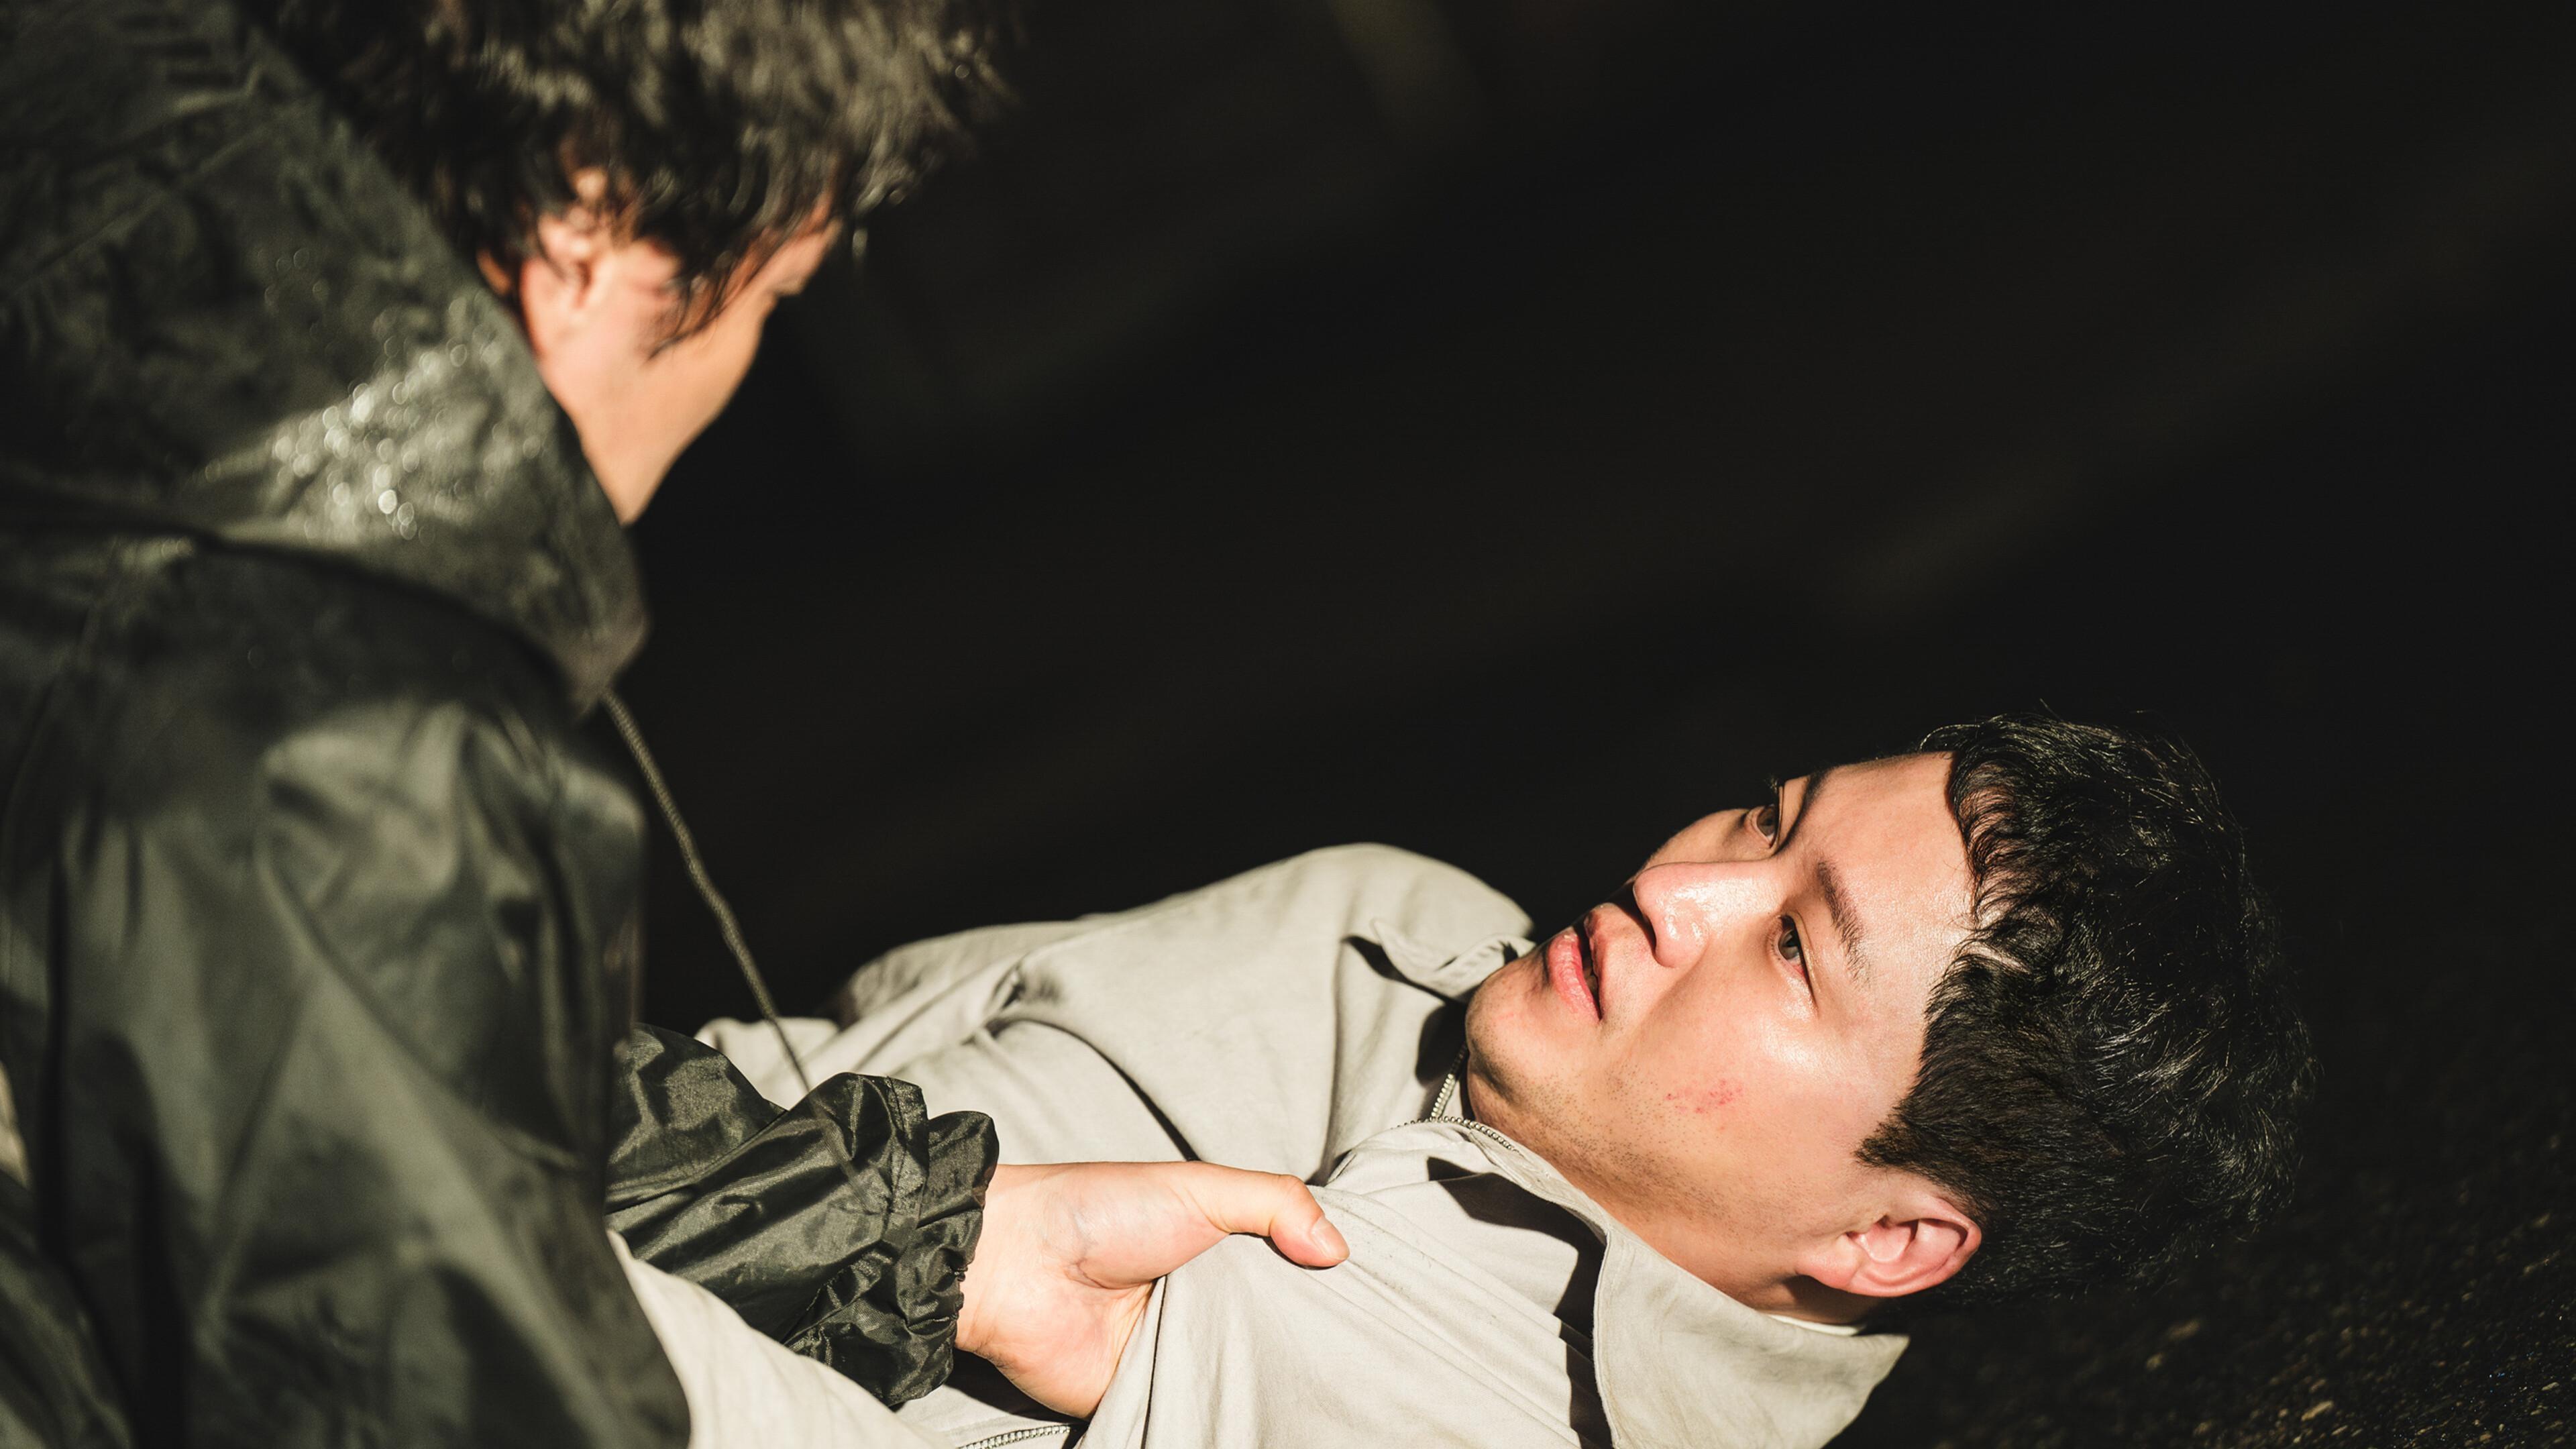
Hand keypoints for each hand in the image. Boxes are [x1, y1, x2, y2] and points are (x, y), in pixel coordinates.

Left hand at [956, 1160, 1347, 1415]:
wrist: (1015, 1265)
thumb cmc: (1099, 1210)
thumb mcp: (1198, 1187)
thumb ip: (1273, 1202)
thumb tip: (1338, 1250)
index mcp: (1216, 1254)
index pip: (1287, 1276)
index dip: (1325, 1288)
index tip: (1378, 1307)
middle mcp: (1200, 1307)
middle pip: (1271, 1333)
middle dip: (1308, 1345)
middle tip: (1365, 1360)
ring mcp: (1173, 1356)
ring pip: (1241, 1378)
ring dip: (1272, 1383)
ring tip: (1334, 1394)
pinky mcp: (1145, 1399)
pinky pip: (1197, 1413)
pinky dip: (1225, 1415)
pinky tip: (1275, 1419)